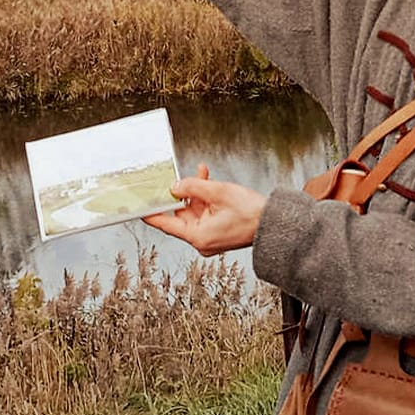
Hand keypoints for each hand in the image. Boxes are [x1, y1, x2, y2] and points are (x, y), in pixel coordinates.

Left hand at [143, 164, 267, 255]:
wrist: (274, 223)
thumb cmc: (251, 214)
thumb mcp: (218, 193)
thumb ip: (193, 187)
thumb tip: (176, 186)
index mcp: (198, 236)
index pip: (166, 224)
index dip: (152, 213)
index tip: (139, 206)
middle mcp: (202, 240)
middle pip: (183, 214)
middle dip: (183, 193)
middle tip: (180, 177)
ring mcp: (210, 236)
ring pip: (196, 211)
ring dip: (197, 193)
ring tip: (202, 175)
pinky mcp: (219, 231)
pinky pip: (206, 213)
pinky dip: (206, 199)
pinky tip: (209, 182)